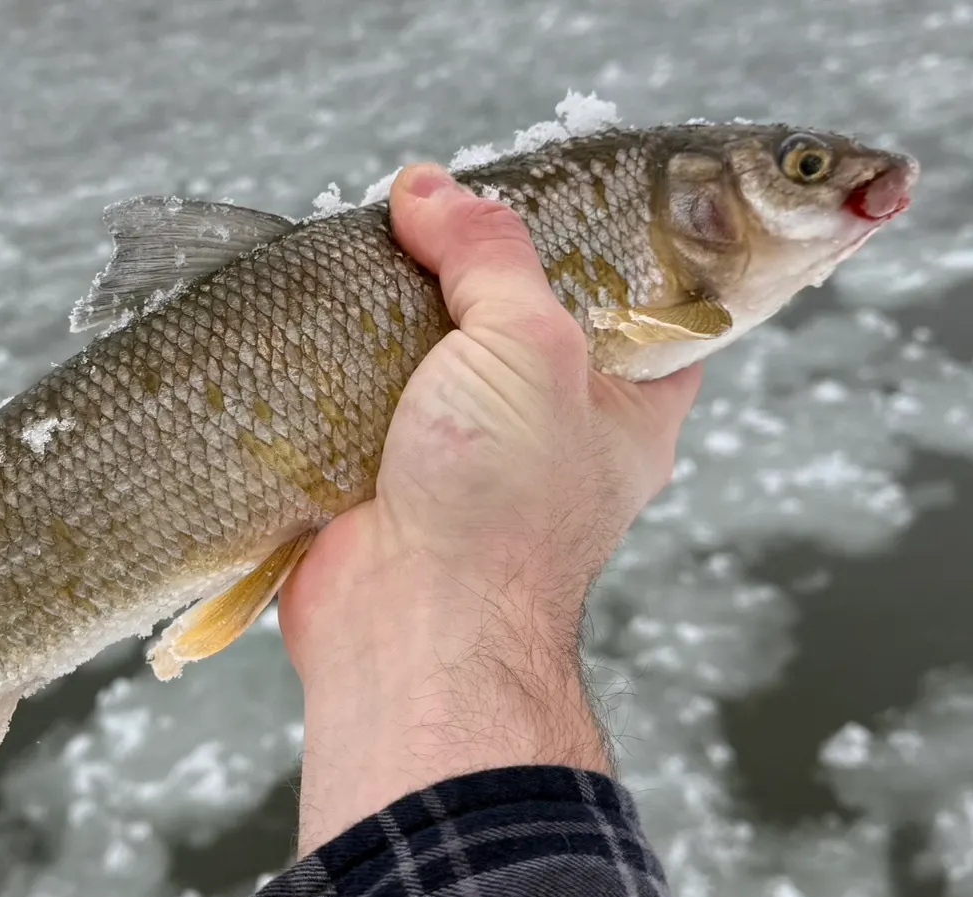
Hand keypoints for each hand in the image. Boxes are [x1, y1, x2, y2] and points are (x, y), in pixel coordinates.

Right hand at [279, 164, 701, 855]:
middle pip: (523, 323)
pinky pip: (366, 404)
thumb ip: (490, 255)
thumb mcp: (528, 346)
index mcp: (627, 410)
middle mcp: (551, 437)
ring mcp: (465, 464)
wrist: (407, 629)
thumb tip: (429, 190)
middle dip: (480, 271)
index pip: (647, 312)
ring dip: (398, 316)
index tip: (566, 196)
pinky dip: (343, 368)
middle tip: (442, 212)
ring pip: (435, 361)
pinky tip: (324, 318)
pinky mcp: (386, 482)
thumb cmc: (502, 507)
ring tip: (372, 252)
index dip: (614, 248)